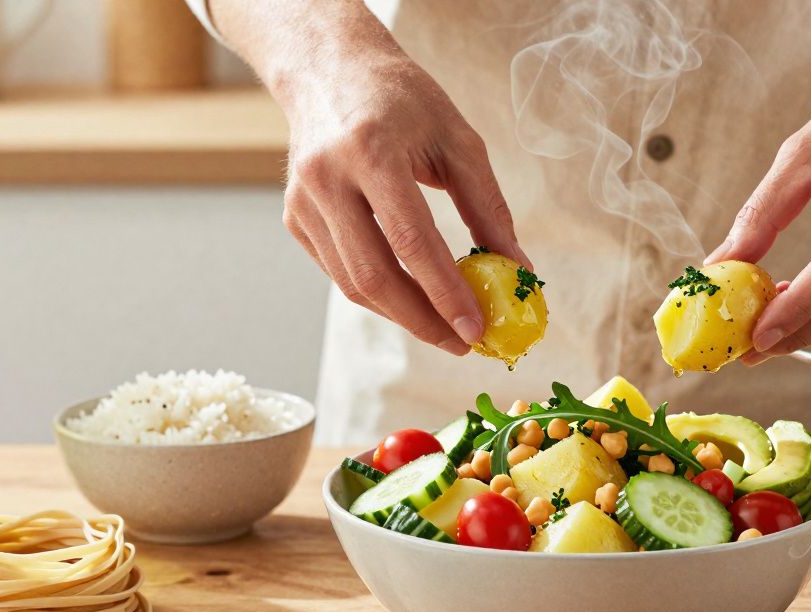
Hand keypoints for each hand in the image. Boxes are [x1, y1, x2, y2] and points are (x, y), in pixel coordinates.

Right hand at [281, 40, 528, 354]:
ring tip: (442, 327)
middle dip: (422, 321)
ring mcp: (303, 201)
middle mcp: (327, 178)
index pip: (411, 241)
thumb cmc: (402, 99)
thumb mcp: (458, 140)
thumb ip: (487, 207)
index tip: (476, 329)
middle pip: (373, 275)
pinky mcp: (294, 218)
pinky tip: (408, 296)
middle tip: (461, 343)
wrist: (328, 68)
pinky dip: (377, 293)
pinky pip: (338, 272)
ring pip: (352, 283)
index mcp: (371, 150)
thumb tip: (516, 268)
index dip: (445, 293)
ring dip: (401, 315)